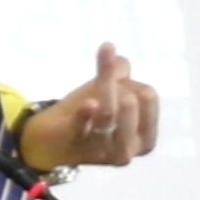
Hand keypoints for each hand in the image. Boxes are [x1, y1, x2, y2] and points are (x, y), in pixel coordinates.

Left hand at [18, 46, 157, 170]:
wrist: (52, 141)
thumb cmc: (90, 115)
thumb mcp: (110, 90)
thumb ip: (118, 68)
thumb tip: (110, 48)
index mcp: (145, 137)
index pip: (147, 97)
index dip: (131, 83)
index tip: (116, 86)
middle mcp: (128, 148)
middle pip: (129, 101)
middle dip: (115, 85)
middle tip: (99, 87)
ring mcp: (102, 150)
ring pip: (108, 112)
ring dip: (102, 89)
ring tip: (94, 85)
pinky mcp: (74, 145)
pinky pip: (82, 126)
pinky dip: (86, 113)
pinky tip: (89, 104)